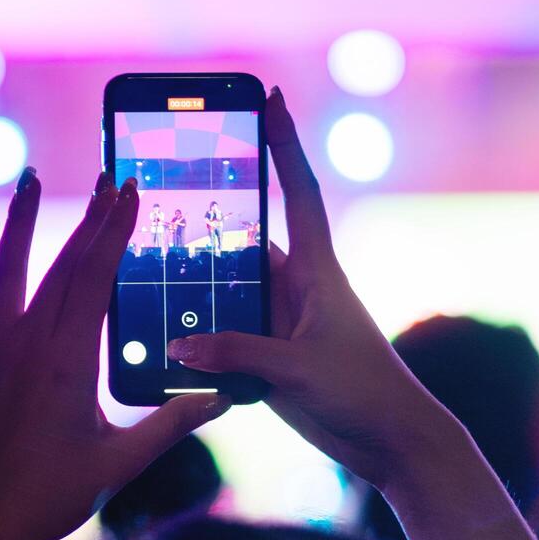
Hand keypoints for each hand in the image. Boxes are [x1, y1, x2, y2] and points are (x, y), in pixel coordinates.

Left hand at [0, 169, 229, 539]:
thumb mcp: (123, 461)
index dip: (116, 230)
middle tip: (111, 180)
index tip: (133, 192)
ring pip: (4, 275)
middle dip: (89, 220)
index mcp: (67, 359)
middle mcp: (23, 344)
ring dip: (18, 225)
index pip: (97, 277)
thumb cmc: (54, 497)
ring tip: (28, 180)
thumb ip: (173, 422)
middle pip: (61, 266)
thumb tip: (224, 396)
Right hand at [165, 87, 454, 490]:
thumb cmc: (363, 392)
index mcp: (317, 271)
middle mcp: (297, 289)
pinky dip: (197, 341)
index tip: (271, 96)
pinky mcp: (270, 360)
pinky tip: (164, 345)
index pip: (296, 191)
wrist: (392, 443)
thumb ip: (237, 353)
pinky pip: (223, 339)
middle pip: (242, 243)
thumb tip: (180, 346)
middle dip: (208, 221)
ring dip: (194, 291)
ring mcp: (281, 324)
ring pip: (226, 295)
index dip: (283, 143)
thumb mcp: (297, 368)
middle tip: (163, 196)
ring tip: (146, 275)